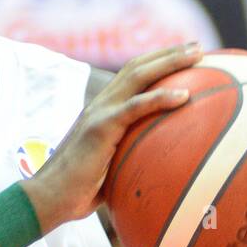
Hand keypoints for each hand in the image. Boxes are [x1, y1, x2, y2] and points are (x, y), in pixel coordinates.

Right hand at [25, 42, 201, 228]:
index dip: (157, 62)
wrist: (48, 198)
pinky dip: (160, 99)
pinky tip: (185, 96)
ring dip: (170, 62)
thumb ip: (129, 160)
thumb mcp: (110, 170)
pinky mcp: (100, 128)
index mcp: (102, 110)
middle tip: (199, 47)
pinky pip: (135, 108)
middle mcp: (100, 104)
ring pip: (138, 76)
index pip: (132, 76)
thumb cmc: (78, 192)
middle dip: (170, 53)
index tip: (184, 57)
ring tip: (198, 54)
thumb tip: (155, 172)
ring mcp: (99, 113)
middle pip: (138, 66)